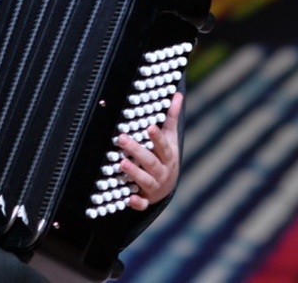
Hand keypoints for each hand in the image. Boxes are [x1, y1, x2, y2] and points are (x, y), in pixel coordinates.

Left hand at [117, 92, 182, 210]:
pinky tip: (128, 198)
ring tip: (121, 163)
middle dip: (136, 150)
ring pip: (145, 180)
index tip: (149, 126)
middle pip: (150, 161)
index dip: (157, 137)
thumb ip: (171, 118)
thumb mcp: (170, 138)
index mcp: (168, 156)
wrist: (166, 188)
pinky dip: (135, 202)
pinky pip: (141, 203)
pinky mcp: (145, 200)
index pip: (163, 145)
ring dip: (134, 172)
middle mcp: (163, 171)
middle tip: (121, 139)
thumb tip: (177, 94)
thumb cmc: (165, 157)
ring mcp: (154, 186)